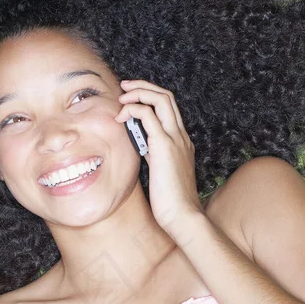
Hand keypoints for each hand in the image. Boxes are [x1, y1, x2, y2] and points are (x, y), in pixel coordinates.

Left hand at [115, 78, 200, 233]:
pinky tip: (122, 115)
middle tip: (125, 87)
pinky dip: (134, 109)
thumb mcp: (161, 173)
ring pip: (161, 99)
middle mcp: (181, 136)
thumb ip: (153, 157)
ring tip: (122, 96)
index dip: (150, 98)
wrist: (183, 216)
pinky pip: (148, 115)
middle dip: (144, 87)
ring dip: (139, 92)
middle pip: (167, 97)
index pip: (169, 109)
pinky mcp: (165, 146)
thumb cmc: (171, 202)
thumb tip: (140, 149)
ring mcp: (175, 139)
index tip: (132, 98)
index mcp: (181, 142)